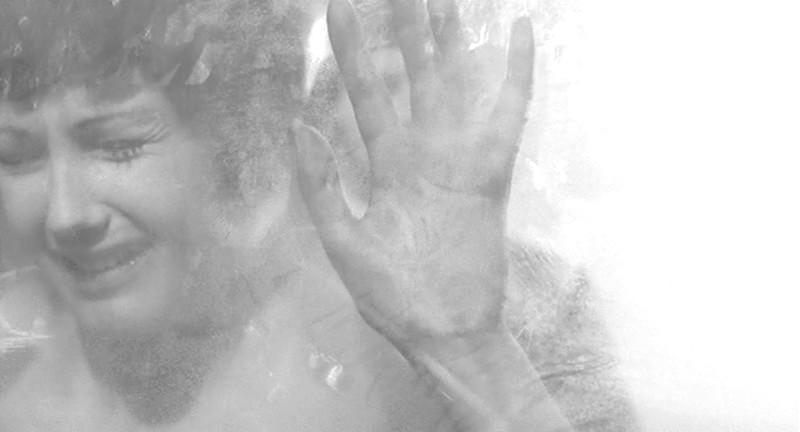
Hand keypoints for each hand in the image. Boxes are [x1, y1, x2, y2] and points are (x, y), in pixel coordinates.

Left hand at [293, 0, 533, 345]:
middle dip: (406, 27)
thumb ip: (322, 186)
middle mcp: (423, 152)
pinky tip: (517, 32)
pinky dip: (515, 74)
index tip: (340, 6)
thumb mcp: (343, 243)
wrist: (443, 330)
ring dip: (451, 38)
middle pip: (413, 74)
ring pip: (456, 83)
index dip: (352, 49)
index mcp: (386, 164)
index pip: (365, 91)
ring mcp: (459, 159)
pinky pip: (507, 114)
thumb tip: (299, 126)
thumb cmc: (392, 296)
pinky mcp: (492, 174)